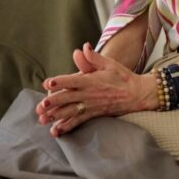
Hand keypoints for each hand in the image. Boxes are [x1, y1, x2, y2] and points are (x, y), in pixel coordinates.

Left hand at [35, 43, 157, 136]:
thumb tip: (83, 47)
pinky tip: (55, 131)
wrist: (137, 94)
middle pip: (68, 98)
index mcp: (92, 80)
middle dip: (53, 102)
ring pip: (70, 111)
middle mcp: (90, 94)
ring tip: (42, 119)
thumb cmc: (123, 77)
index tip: (48, 83)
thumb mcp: (110, 64)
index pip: (73, 80)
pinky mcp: (93, 114)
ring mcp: (91, 106)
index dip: (60, 81)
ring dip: (55, 116)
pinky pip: (78, 122)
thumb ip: (93, 58)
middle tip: (40, 106)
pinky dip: (66, 127)